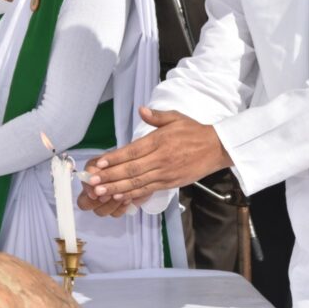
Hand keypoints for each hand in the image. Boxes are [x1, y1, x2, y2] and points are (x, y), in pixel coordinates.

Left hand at [78, 108, 231, 211]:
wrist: (217, 148)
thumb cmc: (194, 132)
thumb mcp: (176, 118)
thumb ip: (157, 117)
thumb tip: (141, 111)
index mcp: (159, 141)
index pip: (132, 150)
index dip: (114, 158)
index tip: (99, 163)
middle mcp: (161, 158)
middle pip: (131, 169)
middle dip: (110, 176)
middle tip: (92, 182)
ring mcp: (165, 173)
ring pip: (138, 183)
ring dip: (117, 188)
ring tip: (100, 192)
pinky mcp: (170, 183)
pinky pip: (148, 190)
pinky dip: (133, 194)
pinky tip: (120, 196)